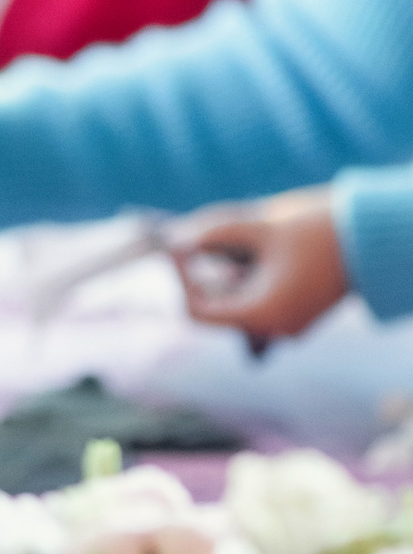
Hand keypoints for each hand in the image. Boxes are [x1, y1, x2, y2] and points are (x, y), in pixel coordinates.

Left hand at [171, 190, 350, 341]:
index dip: (181, 278)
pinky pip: (259, 295)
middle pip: (216, 305)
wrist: (379, 236)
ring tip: (243, 238)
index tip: (179, 245)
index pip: (198, 312)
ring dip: (227, 269)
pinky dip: (248, 271)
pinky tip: (260, 245)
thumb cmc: (322, 230)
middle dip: (205, 270)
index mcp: (264, 315)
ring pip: (237, 298)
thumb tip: (174, 239)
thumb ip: (213, 232)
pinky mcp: (299, 308)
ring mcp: (289, 321)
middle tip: (200, 236)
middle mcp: (276, 327)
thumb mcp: (261, 226)